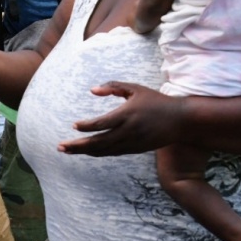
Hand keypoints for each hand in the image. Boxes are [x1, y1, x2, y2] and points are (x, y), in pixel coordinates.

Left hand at [57, 81, 183, 156]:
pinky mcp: (135, 149)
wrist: (181, 121)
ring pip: (104, 150)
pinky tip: (87, 151)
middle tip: (60, 147)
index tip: (74, 125)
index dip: (86, 126)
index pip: (101, 124)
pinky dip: (98, 152)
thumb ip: (113, 87)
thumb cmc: (156, 101)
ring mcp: (132, 142)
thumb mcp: (135, 89)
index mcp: (127, 115)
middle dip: (78, 145)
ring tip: (68, 150)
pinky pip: (113, 153)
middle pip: (98, 142)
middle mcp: (128, 131)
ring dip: (85, 151)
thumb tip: (92, 90)